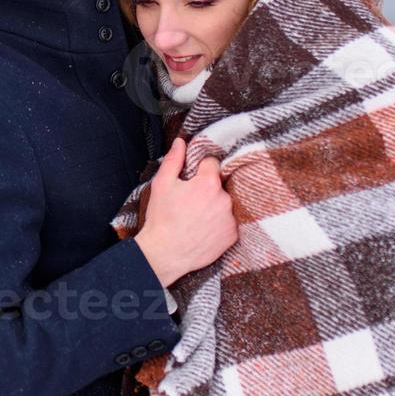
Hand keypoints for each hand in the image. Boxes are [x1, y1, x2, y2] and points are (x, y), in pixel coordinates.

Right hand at [135, 138, 237, 286]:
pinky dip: (220, 223)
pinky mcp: (232, 235)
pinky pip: (230, 222)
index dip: (200, 170)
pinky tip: (205, 228)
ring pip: (226, 203)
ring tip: (198, 217)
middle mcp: (224, 199)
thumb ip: (174, 160)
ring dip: (216, 206)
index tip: (192, 179)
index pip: (212, 163)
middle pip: (220, 184)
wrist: (165, 253)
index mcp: (208, 183)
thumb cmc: (161, 218)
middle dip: (208, 189)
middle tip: (192, 201)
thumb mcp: (162, 184)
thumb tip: (181, 141)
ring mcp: (230, 218)